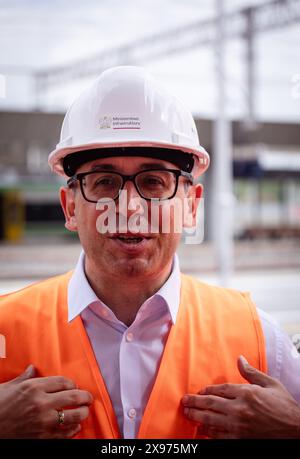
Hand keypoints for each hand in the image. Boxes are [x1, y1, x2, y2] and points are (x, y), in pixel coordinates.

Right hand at [0, 365, 92, 438]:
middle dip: (85, 397)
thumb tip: (32, 368)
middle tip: (88, 398)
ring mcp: (43, 422)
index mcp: (34, 387)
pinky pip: (64, 434)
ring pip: (73, 416)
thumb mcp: (9, 387)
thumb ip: (24, 378)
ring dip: (83, 413)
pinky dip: (73, 430)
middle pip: (73, 396)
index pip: (63, 382)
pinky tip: (75, 428)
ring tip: (85, 412)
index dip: (72, 383)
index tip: (74, 386)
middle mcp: (41, 403)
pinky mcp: (42, 438)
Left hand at [182, 356, 299, 437]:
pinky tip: (201, 429)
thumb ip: (251, 373)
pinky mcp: (240, 440)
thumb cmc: (284, 406)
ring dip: (197, 416)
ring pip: (211, 420)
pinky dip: (208, 432)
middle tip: (184, 401)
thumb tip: (239, 359)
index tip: (200, 391)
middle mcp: (240, 409)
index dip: (207, 390)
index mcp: (247, 393)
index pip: (220, 389)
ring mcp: (239, 426)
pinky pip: (219, 436)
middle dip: (195, 402)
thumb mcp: (270, 384)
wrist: (295, 431)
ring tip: (188, 414)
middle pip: (211, 404)